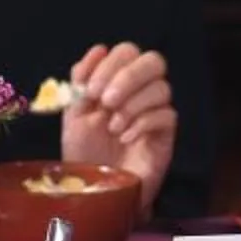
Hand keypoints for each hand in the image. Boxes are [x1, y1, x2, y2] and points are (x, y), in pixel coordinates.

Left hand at [63, 42, 176, 209]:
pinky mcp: (166, 135)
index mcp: (118, 81)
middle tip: (107, 101)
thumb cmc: (84, 153)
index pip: (128, 52)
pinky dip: (143, 123)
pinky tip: (125, 138)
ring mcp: (156, 112)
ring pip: (162, 88)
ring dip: (132, 105)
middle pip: (154, 61)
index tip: (90, 91)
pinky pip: (167, 116)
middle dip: (128, 77)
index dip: (110, 64)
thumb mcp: (74, 115)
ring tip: (112, 127)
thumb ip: (82, 81)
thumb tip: (98, 49)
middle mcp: (141, 92)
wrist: (95, 191)